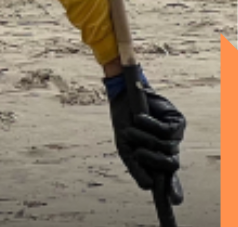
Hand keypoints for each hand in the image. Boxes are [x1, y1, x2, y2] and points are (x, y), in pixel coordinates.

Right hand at [106, 70, 184, 204]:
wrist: (122, 97)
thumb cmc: (124, 123)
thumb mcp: (125, 149)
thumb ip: (136, 168)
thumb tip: (148, 187)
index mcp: (156, 158)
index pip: (169, 178)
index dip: (174, 189)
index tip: (175, 201)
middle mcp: (169, 149)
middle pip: (171, 165)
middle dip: (154, 161)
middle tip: (139, 153)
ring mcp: (175, 136)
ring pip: (167, 147)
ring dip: (144, 138)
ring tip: (132, 128)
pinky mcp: (177, 122)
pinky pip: (167, 132)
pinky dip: (150, 125)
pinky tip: (140, 118)